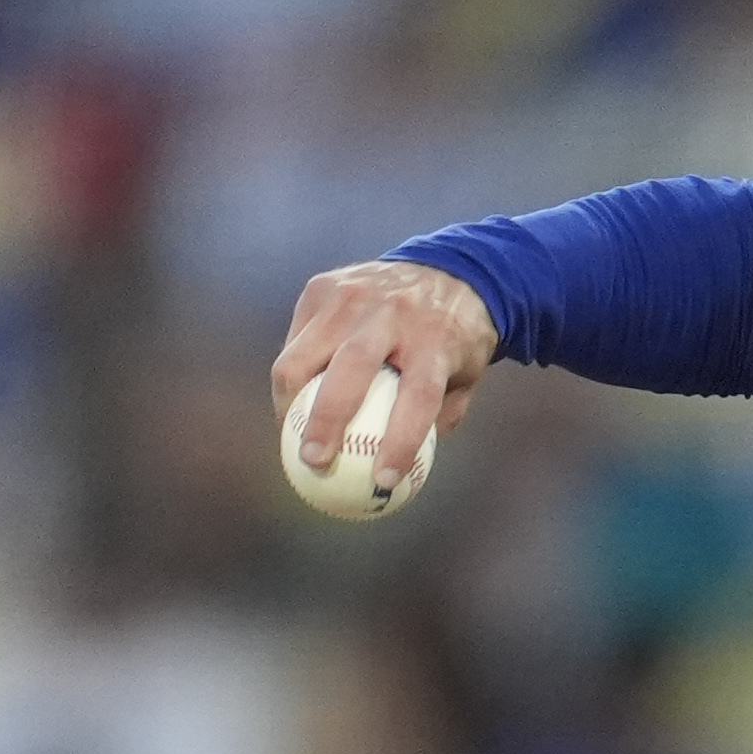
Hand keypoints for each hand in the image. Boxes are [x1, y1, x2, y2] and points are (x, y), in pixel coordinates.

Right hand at [271, 258, 502, 496]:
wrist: (446, 271)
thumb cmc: (453, 342)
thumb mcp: (463, 380)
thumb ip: (436, 422)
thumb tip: (401, 476)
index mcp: (436, 340)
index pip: (417, 397)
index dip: (400, 442)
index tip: (383, 482)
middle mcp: (392, 313)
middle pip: (352, 368)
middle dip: (326, 419)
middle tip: (314, 461)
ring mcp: (353, 295)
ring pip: (304, 353)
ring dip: (289, 399)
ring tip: (290, 434)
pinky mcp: (323, 288)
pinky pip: (296, 340)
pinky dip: (292, 373)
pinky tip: (292, 401)